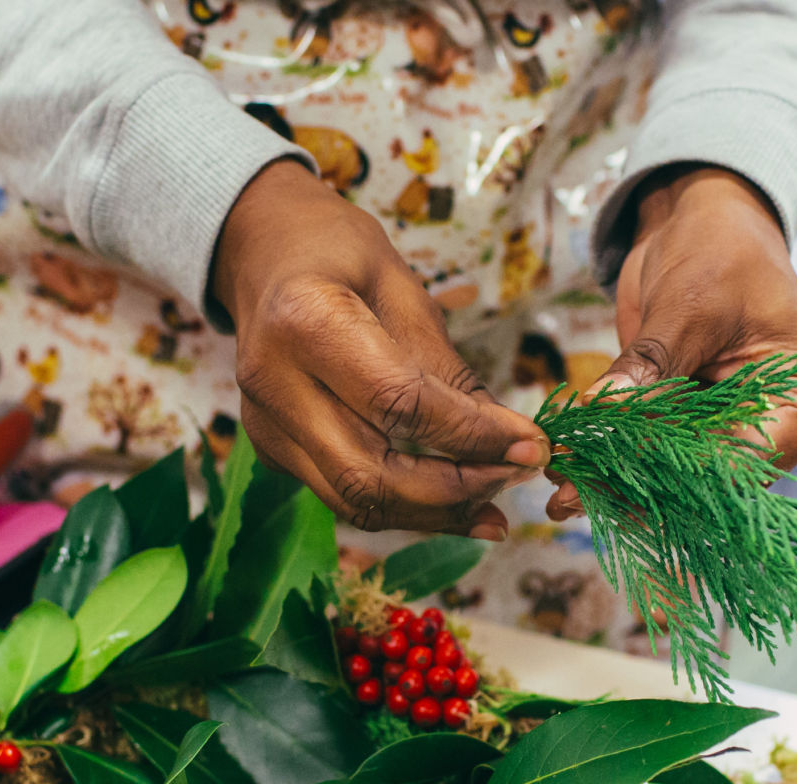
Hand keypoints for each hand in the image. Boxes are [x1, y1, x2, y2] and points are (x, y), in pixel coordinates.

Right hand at [211, 161, 547, 537]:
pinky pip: (347, 496)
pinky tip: (456, 505)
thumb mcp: (405, 290)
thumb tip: (515, 440)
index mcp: (305, 321)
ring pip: (357, 502)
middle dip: (457, 490)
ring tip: (495, 506)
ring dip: (435, 514)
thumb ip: (452, 371)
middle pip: (372, 475)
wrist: (265, 256)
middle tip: (517, 475)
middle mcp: (273, 382)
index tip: (532, 444)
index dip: (473, 435)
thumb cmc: (339, 256)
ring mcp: (267, 425)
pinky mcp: (274, 451)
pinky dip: (407, 508)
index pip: (400, 404)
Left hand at [547, 165, 796, 519]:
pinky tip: (571, 472)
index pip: (743, 463)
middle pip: (708, 481)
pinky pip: (659, 455)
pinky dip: (617, 461)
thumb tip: (602, 412)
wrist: (706, 218)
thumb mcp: (687, 305)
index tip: (609, 479)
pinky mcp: (698, 423)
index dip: (675, 478)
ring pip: (678, 477)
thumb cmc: (720, 247)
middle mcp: (779, 426)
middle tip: (566, 497)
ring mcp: (738, 428)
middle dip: (637, 488)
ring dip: (620, 483)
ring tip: (560, 492)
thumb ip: (650, 365)